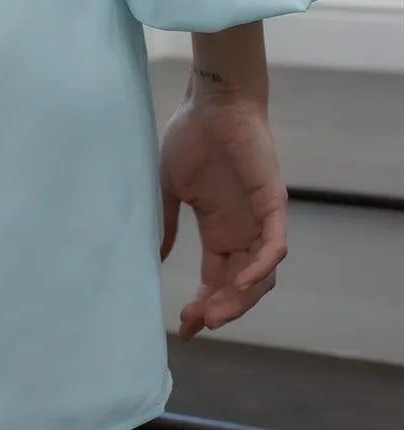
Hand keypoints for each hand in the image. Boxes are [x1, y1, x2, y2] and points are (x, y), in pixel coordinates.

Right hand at [159, 83, 288, 339]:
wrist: (211, 101)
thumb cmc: (191, 137)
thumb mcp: (169, 188)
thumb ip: (164, 223)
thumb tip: (154, 259)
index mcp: (219, 230)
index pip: (217, 280)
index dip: (204, 306)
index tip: (184, 328)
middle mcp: (242, 231)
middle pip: (240, 286)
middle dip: (221, 310)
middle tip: (197, 324)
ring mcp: (259, 219)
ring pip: (261, 274)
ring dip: (241, 298)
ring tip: (215, 314)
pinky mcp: (272, 202)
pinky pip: (274, 245)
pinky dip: (262, 266)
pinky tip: (242, 281)